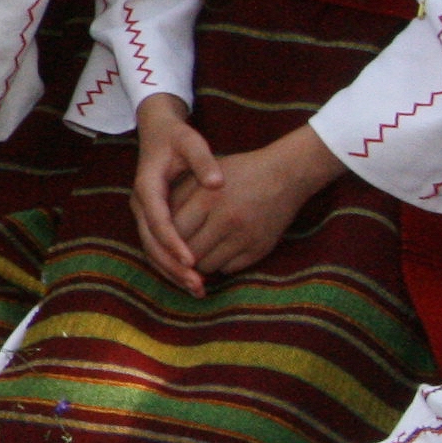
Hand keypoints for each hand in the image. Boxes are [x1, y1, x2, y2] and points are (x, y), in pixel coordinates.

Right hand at [130, 101, 224, 295]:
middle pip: (151, 243)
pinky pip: (157, 247)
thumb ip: (204, 160)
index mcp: (147, 185)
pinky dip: (171, 264)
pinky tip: (191, 278)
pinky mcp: (150, 219)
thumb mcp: (190, 141)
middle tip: (197, 284)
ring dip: (171, 271)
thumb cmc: (177, 136)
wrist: (157, 130)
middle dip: (172, 266)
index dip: (174, 243)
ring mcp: (143, 213)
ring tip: (196, 289)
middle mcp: (140, 203)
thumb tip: (218, 184)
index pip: (158, 221)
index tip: (192, 261)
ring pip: (151, 250)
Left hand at [168, 127, 340, 281]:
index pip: (173, 231)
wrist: (286, 175)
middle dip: (180, 254)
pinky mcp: (259, 249)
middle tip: (178, 250)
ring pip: (207, 265)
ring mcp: (245, 236)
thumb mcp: (205, 177)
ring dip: (199, 261)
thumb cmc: (238, 173)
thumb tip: (155, 229)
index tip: (163, 238)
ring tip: (200, 248)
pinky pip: (228, 269)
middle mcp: (226, 218)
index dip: (166, 238)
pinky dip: (221, 263)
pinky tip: (221, 249)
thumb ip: (178, 198)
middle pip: (188, 252)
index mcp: (208, 197)